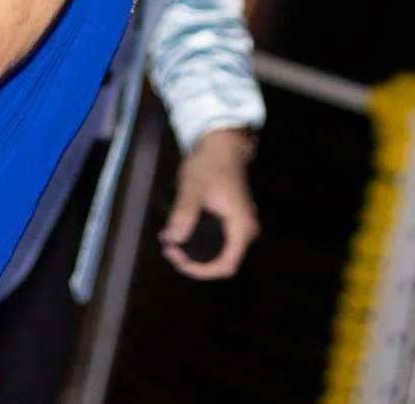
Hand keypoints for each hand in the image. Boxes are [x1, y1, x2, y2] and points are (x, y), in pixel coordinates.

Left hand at [159, 126, 260, 278]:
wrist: (222, 145)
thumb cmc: (210, 164)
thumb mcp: (193, 187)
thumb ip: (184, 213)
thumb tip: (173, 239)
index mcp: (240, 226)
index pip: (226, 265)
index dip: (202, 271)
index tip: (179, 263)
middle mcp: (245, 230)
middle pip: (221, 261)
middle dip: (194, 262)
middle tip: (169, 250)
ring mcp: (240, 226)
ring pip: (218, 252)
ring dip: (194, 253)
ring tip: (170, 244)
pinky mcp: (232, 221)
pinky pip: (217, 241)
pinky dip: (198, 242)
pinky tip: (178, 235)